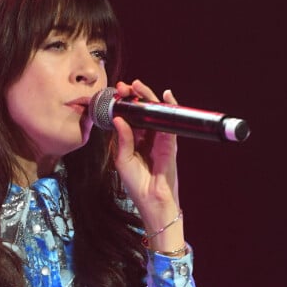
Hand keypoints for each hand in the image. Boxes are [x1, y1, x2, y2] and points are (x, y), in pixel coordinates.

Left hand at [112, 80, 183, 247]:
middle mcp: (147, 138)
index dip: (124, 105)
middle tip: (126, 85)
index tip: (116, 93)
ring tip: (139, 86)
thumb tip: (119, 118)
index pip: (129, 117)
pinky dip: (169, 109)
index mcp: (133, 141)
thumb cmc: (136, 185)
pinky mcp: (170, 144)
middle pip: (143, 112)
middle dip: (135, 97)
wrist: (152, 201)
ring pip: (156, 114)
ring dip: (149, 98)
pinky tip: (166, 97)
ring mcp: (159, 140)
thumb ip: (122, 139)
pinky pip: (171, 123)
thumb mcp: (122, 160)